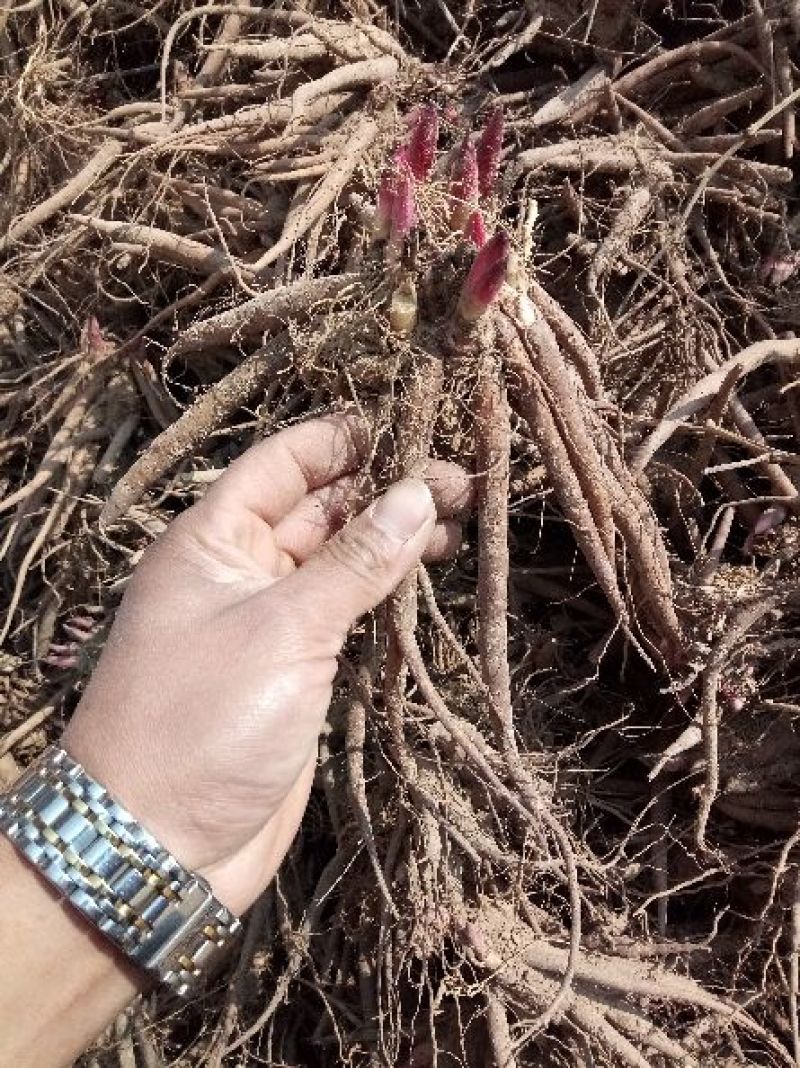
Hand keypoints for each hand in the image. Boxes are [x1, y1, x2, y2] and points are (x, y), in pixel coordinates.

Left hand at [63, 414, 470, 914]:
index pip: (284, 462)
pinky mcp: (298, 667)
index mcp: (213, 538)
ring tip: (463, 521)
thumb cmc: (202, 722)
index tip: (416, 422)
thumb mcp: (282, 630)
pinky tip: (430, 572)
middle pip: (320, 507)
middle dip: (386, 488)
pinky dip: (386, 591)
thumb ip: (354, 562)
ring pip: (339, 559)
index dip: (347, 439)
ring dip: (395, 538)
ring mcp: (270, 619)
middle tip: (464, 479)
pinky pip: (346, 611)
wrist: (160, 845)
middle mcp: (240, 568)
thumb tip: (418, 492)